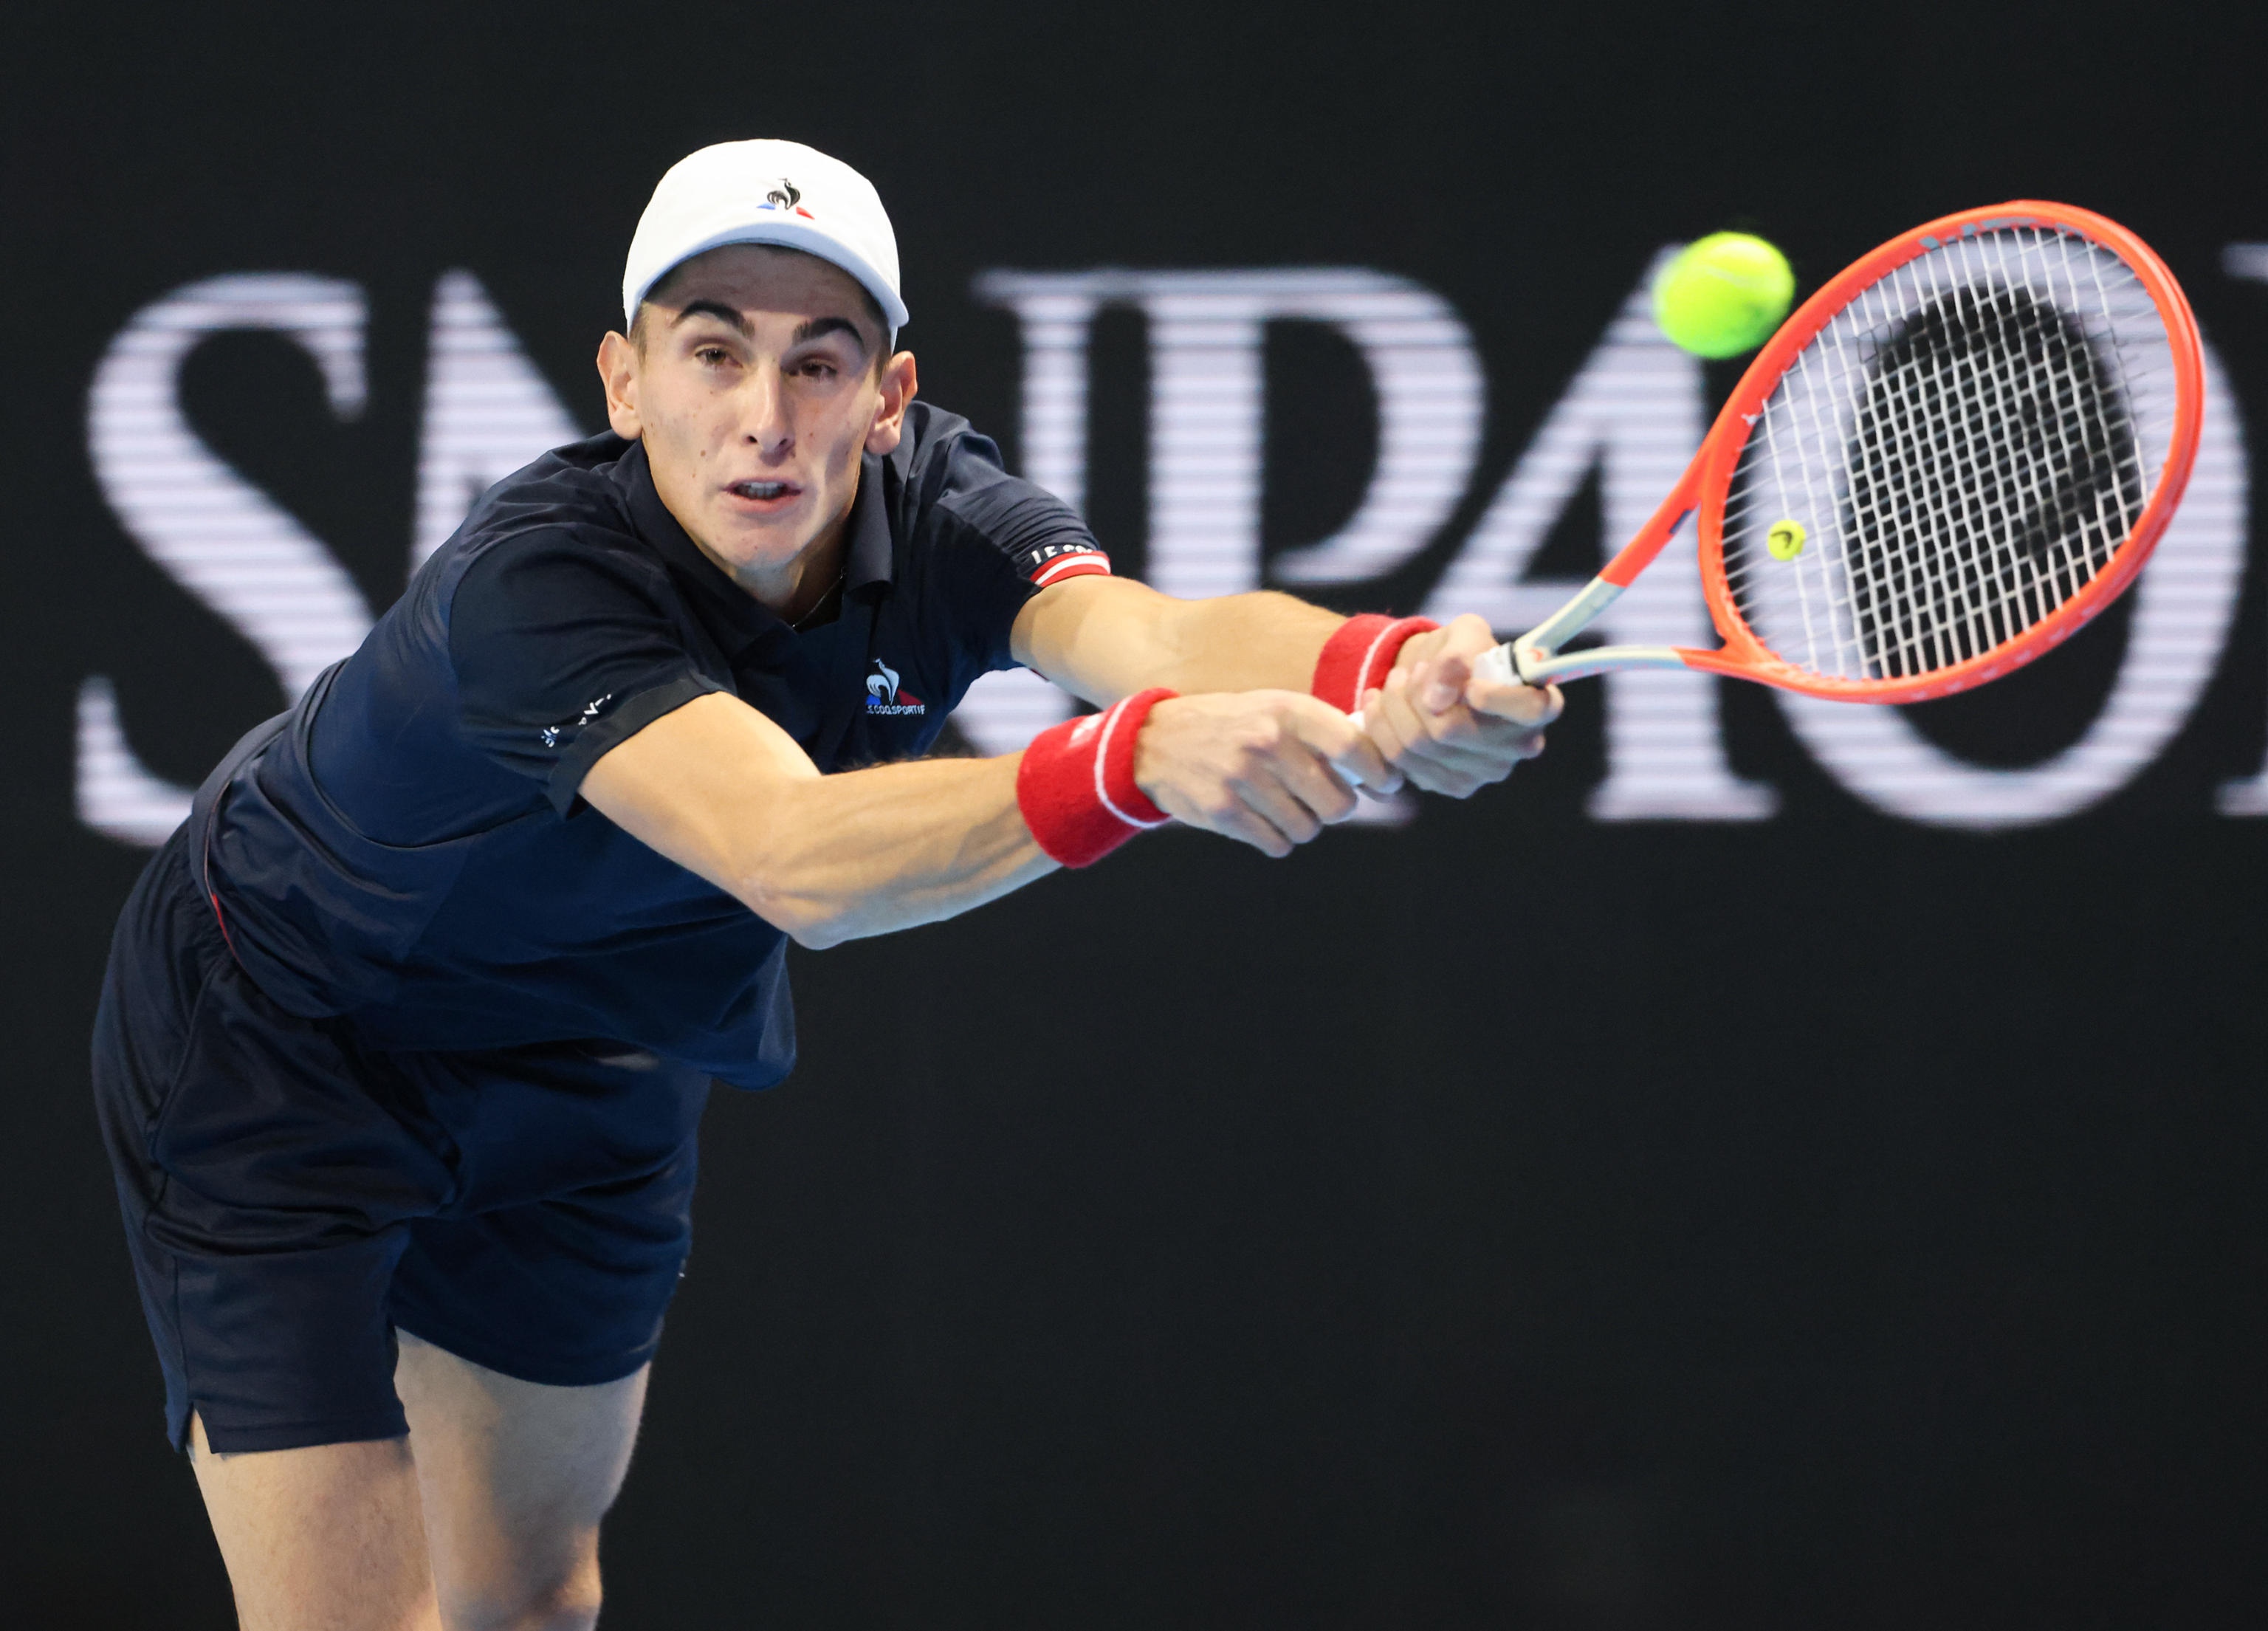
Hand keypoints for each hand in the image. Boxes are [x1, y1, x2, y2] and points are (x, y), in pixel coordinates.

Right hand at [1134, 691, 1398, 856]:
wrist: (1155, 741)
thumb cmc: (1231, 726)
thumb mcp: (1273, 709)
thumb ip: (1321, 732)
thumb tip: (1380, 770)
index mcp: (1287, 710)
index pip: (1353, 747)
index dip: (1379, 773)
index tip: (1386, 785)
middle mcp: (1267, 741)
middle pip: (1337, 802)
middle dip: (1336, 808)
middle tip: (1323, 802)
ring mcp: (1242, 778)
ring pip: (1307, 829)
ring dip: (1303, 825)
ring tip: (1283, 808)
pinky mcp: (1222, 811)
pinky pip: (1276, 843)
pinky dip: (1277, 839)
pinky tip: (1261, 820)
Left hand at [1362, 613, 1562, 796]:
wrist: (1441, 679)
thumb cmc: (1463, 652)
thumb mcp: (1463, 634)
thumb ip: (1455, 656)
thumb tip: (1437, 699)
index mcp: (1538, 704)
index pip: (1531, 709)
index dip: (1497, 697)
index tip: (1470, 684)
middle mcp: (1520, 746)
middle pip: (1449, 730)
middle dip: (1414, 694)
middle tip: (1406, 672)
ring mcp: (1487, 772)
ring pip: (1418, 746)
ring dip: (1393, 707)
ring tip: (1393, 682)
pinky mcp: (1454, 786)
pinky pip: (1400, 763)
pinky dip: (1381, 728)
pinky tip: (1380, 706)